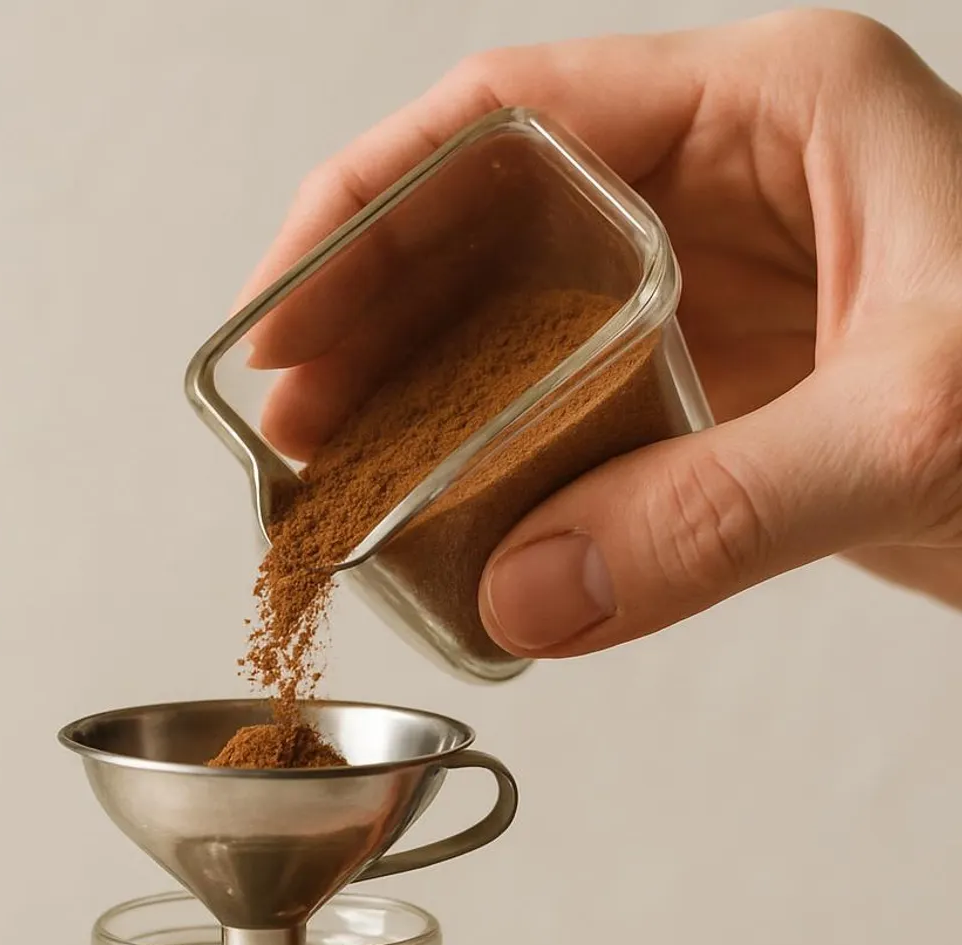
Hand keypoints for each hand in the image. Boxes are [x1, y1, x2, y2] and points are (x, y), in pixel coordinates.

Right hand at [241, 12, 961, 655]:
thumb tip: (524, 600)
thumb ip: (716, 514)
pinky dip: (512, 466)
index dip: (370, 205)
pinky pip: (589, 412)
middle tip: (286, 420)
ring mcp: (734, 290)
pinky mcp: (741, 392)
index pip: (514, 118)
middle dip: (376, 314)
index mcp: (777, 107)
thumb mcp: (914, 433)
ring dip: (428, 396)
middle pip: (497, 220)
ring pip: (532, 320)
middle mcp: (740, 182)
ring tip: (337, 476)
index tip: (282, 307)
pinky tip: (454, 521)